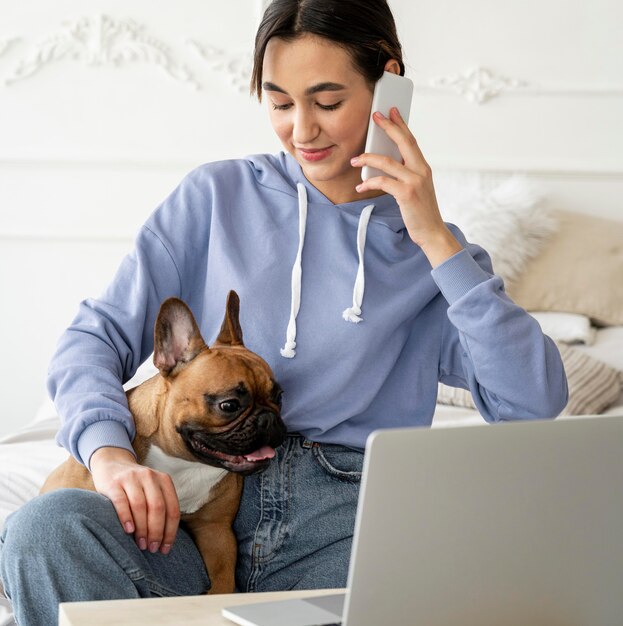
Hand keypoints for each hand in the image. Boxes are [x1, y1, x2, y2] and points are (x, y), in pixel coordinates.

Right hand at [90, 447, 179, 555]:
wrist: (112, 464)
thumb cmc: (135, 486)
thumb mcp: (152, 490)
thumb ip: (160, 506)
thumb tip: (165, 540)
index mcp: (164, 480)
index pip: (172, 508)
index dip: (171, 531)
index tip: (165, 548)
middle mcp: (149, 476)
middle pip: (158, 508)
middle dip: (157, 532)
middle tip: (152, 548)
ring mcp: (131, 478)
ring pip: (141, 506)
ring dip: (142, 529)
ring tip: (141, 545)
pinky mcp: (114, 483)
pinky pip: (121, 502)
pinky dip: (126, 518)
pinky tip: (129, 531)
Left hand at [351, 107, 462, 267]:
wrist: (431, 232)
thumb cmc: (420, 211)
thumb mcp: (417, 188)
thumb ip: (405, 175)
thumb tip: (385, 164)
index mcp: (423, 167)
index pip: (411, 140)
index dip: (401, 124)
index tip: (391, 111)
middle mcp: (421, 170)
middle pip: (403, 142)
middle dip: (388, 127)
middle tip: (374, 117)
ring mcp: (415, 181)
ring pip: (387, 161)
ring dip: (368, 158)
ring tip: (355, 160)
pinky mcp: (406, 194)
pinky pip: (382, 182)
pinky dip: (369, 182)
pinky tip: (360, 187)